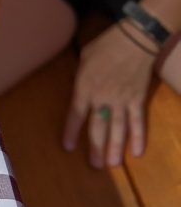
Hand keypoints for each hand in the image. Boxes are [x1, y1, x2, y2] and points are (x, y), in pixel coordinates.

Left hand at [63, 23, 155, 167]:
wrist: (134, 40)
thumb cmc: (106, 46)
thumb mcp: (83, 58)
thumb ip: (79, 77)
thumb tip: (76, 88)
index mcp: (85, 87)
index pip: (75, 114)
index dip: (71, 131)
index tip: (68, 147)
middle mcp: (102, 97)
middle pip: (97, 127)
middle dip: (95, 147)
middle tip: (95, 166)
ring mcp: (122, 100)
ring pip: (118, 129)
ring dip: (115, 148)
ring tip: (112, 165)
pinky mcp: (138, 100)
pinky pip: (138, 122)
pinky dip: (138, 137)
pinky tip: (137, 152)